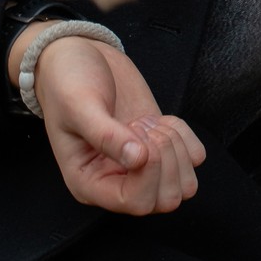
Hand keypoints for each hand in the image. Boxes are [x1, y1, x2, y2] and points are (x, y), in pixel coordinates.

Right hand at [10, 29, 205, 216]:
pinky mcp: (158, 145)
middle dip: (165, 159)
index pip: (135, 203)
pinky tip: (163, 120)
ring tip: (149, 124)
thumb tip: (138, 159)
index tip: (136, 136)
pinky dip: (186, 136)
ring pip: (184, 184)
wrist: (77, 57)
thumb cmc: (67, 83)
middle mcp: (117, 181)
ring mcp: (141, 166)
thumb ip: (106, 134)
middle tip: (140, 126)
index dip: (148, 173)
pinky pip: (193, 156)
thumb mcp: (78, 105)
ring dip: (177, 149)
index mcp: (89, 183)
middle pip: (166, 199)